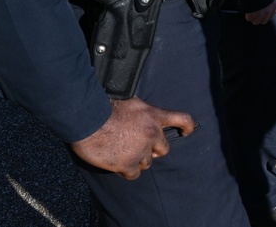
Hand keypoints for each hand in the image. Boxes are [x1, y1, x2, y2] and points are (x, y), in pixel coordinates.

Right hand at [70, 97, 194, 179]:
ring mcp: (141, 150)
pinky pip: (134, 174)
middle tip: (138, 147)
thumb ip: (141, 112)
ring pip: (147, 163)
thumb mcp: (131, 102)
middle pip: (163, 150)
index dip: (187, 127)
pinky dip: (127, 171)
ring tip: (123, 153)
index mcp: (154, 115)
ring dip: (138, 160)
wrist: (88, 119)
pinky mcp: (128, 164)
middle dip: (153, 150)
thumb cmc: (105, 106)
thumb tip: (140, 114)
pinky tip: (118, 165)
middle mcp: (152, 134)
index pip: (183, 119)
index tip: (186, 132)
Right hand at [245, 0, 275, 24]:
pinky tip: (247, 10)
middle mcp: (268, 12)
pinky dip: (247, 15)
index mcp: (273, 7)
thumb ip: (270, 4)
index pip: (270, 17)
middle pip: (263, 21)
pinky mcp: (252, 15)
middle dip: (258, 18)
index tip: (261, 14)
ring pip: (256, 22)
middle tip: (254, 13)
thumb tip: (275, 11)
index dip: (265, 16)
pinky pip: (249, 19)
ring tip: (250, 11)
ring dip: (252, 18)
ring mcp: (260, 14)